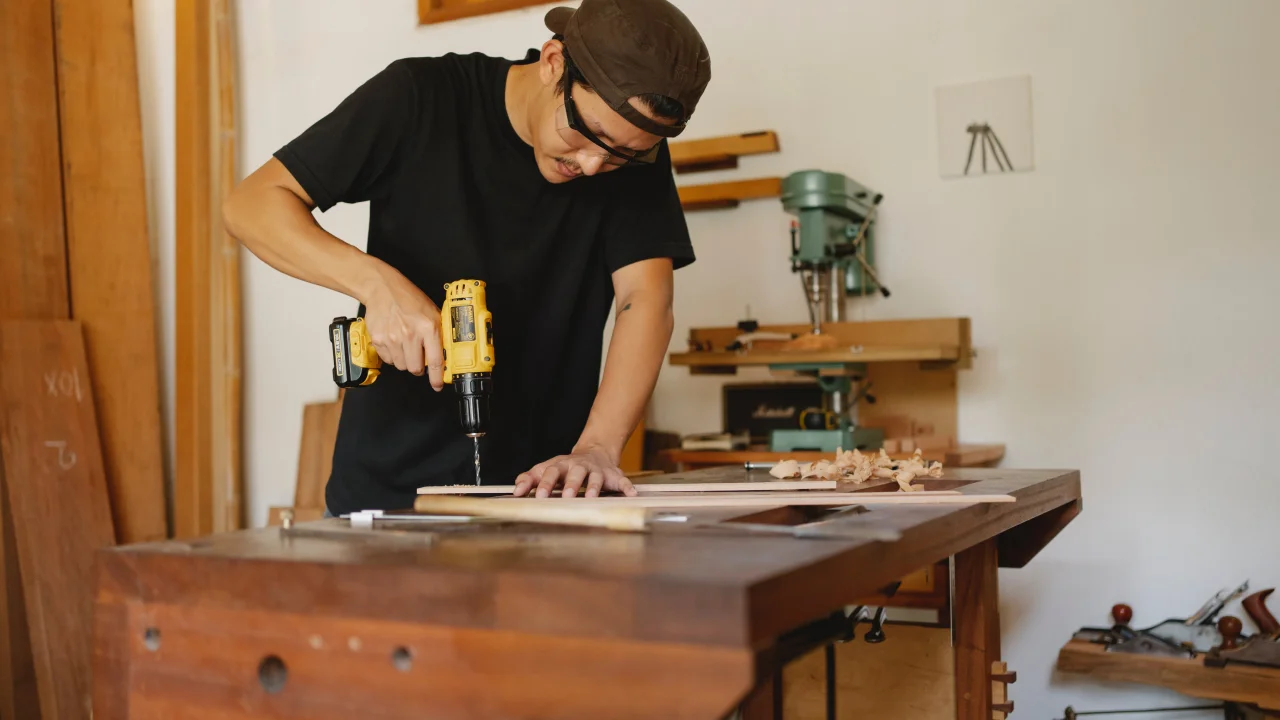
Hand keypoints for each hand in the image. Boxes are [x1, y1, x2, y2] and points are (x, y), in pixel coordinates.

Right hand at [362, 265, 445, 389]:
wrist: (383, 288)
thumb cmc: (409, 298)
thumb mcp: (433, 312)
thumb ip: (439, 333)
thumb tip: (446, 354)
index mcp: (429, 327)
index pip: (436, 361)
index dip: (437, 378)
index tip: (438, 385)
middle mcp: (411, 334)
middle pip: (416, 368)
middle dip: (419, 367)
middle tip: (418, 357)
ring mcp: (393, 338)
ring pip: (401, 366)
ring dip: (405, 360)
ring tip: (405, 345)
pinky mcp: (379, 340)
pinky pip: (388, 360)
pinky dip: (392, 355)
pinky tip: (394, 342)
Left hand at [514, 445, 637, 497]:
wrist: (595, 452)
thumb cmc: (566, 467)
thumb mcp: (547, 469)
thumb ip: (530, 479)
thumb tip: (516, 490)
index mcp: (560, 465)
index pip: (550, 472)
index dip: (545, 484)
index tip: (538, 496)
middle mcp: (579, 466)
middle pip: (574, 474)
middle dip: (571, 484)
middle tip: (566, 496)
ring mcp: (597, 470)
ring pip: (596, 478)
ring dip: (594, 487)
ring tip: (592, 497)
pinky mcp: (613, 475)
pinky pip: (622, 481)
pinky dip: (627, 487)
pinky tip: (631, 494)